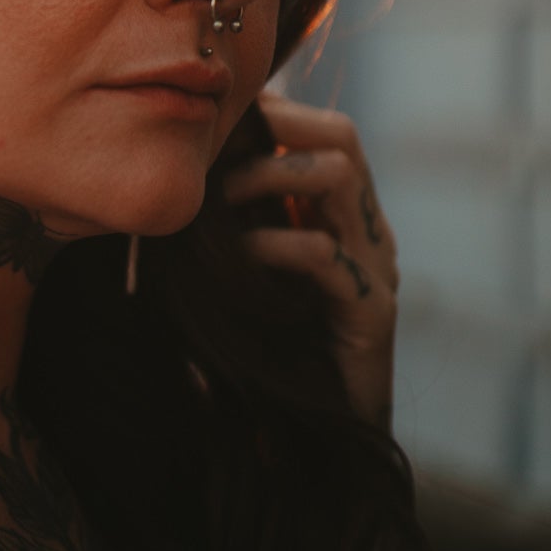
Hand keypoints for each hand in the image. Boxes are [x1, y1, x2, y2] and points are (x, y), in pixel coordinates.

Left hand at [222, 93, 399, 432]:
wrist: (326, 438)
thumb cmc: (275, 347)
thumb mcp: (249, 270)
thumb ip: (233, 224)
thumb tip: (172, 178)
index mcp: (344, 213)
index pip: (323, 129)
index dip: (272, 112)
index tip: (214, 123)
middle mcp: (369, 230)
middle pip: (341, 135)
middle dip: (276, 128)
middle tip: (216, 153)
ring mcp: (377, 268)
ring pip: (339, 176)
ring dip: (266, 176)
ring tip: (220, 201)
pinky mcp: (371, 314)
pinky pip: (325, 254)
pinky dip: (273, 244)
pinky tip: (240, 258)